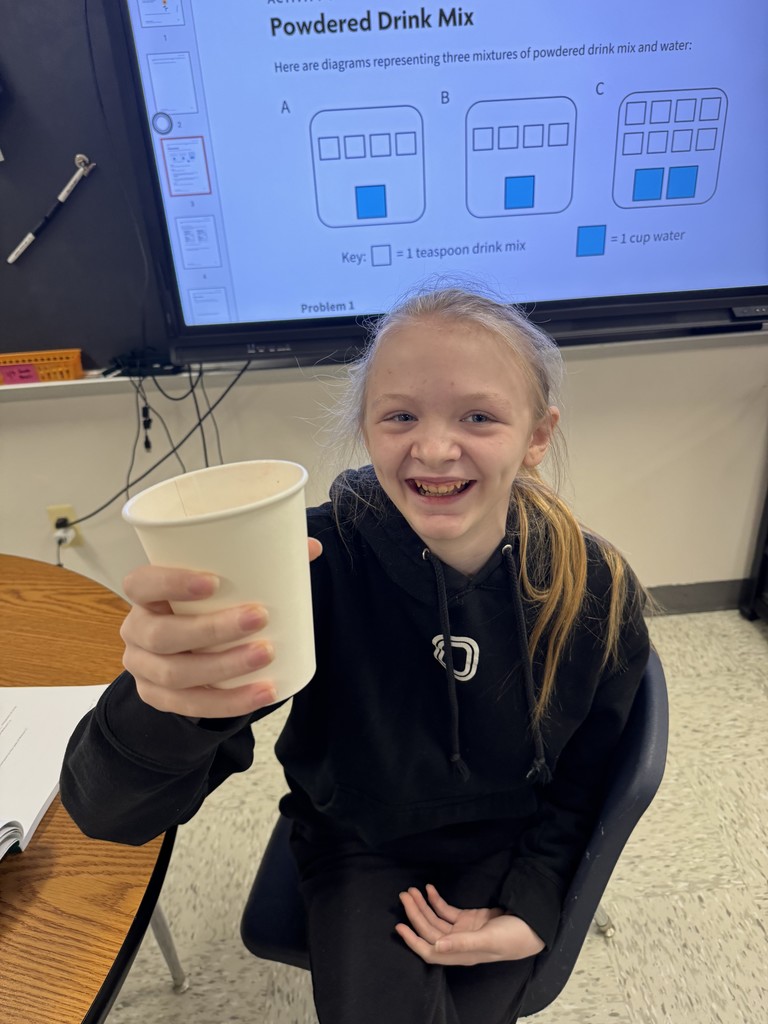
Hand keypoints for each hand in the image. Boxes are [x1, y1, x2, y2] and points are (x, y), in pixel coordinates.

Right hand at [120, 538, 321, 717]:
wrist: (189, 647)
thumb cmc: (208, 604)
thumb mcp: (226, 582)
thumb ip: (264, 561)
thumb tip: (312, 547)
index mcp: (145, 594)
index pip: (141, 583)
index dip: (171, 582)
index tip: (215, 582)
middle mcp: (136, 630)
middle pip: (163, 634)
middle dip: (213, 629)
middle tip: (260, 617)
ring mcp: (143, 668)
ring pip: (176, 673)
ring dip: (224, 666)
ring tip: (266, 655)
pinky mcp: (158, 697)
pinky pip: (190, 705)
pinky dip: (230, 701)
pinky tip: (262, 692)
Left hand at [396, 884, 544, 965]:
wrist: (533, 926)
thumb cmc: (514, 937)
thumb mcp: (489, 940)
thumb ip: (462, 943)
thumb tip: (436, 947)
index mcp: (461, 954)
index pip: (430, 951)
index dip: (413, 941)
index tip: (399, 926)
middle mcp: (458, 944)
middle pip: (430, 931)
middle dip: (415, 914)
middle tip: (404, 894)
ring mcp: (463, 931)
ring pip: (436, 920)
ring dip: (423, 906)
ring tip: (412, 890)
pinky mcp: (469, 919)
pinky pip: (447, 911)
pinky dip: (436, 901)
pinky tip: (429, 889)